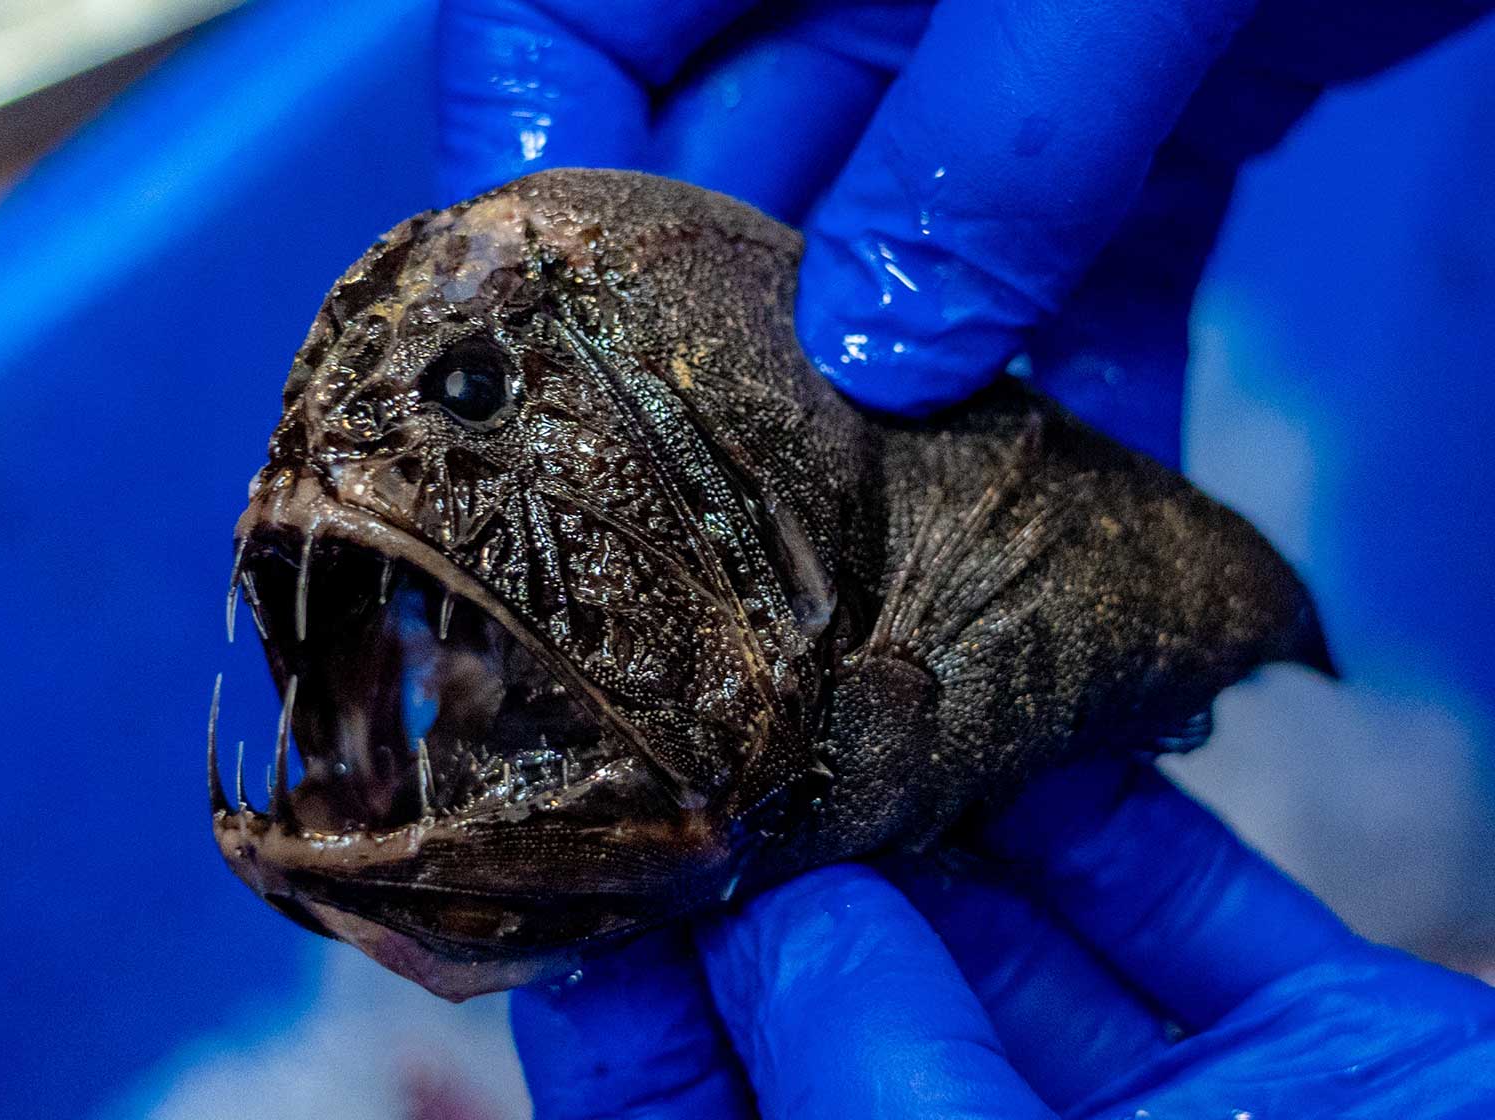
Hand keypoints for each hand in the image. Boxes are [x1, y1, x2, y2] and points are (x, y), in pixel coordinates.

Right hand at [434, 0, 1491, 464]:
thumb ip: (989, 147)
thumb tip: (881, 355)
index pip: (555, 39)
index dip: (526, 197)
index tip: (545, 368)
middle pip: (733, 192)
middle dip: (739, 363)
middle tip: (741, 536)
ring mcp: (996, 64)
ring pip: (900, 270)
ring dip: (911, 418)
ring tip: (902, 572)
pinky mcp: (1136, 130)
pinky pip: (1076, 285)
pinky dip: (1086, 396)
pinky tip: (1089, 529)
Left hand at [510, 757, 1494, 1118]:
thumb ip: (865, 1078)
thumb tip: (774, 920)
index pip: (704, 1117)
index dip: (636, 989)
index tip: (597, 839)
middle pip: (864, 1006)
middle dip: (797, 861)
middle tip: (722, 704)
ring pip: (1019, 940)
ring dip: (942, 809)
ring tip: (852, 674)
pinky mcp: (1320, 1051)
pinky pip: (1186, 904)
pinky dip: (1112, 808)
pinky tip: (1032, 712)